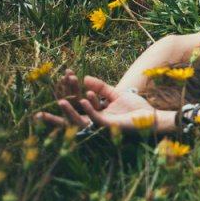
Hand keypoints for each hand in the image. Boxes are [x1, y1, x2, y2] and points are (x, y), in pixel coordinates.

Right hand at [37, 75, 165, 134]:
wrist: (150, 116)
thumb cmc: (133, 107)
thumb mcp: (115, 94)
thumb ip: (101, 87)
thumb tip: (84, 78)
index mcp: (95, 112)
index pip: (77, 100)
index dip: (70, 88)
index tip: (65, 74)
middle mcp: (95, 119)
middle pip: (73, 113)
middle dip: (61, 105)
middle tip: (49, 96)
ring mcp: (101, 124)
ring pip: (79, 120)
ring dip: (70, 111)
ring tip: (61, 101)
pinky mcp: (109, 126)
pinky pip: (96, 118)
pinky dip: (90, 108)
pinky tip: (85, 98)